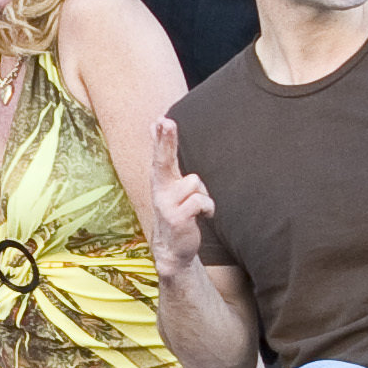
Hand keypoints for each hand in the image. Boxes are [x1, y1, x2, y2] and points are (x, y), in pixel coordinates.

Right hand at [144, 113, 217, 274]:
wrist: (174, 248)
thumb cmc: (178, 211)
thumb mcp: (171, 186)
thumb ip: (167, 160)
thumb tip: (160, 130)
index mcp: (161, 180)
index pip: (160, 154)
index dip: (160, 137)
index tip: (160, 119)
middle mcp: (160, 190)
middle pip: (164, 160)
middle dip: (166, 141)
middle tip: (167, 121)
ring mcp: (166, 204)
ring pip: (194, 183)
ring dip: (203, 195)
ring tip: (197, 208)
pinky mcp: (176, 218)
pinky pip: (201, 202)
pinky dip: (208, 208)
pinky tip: (203, 216)